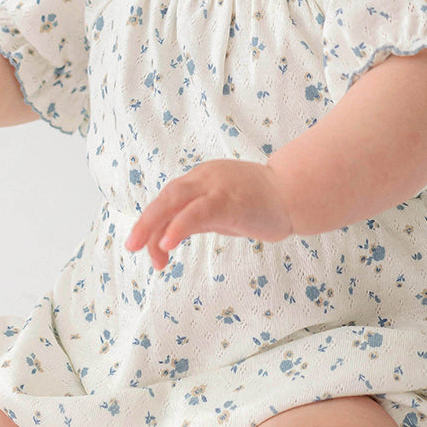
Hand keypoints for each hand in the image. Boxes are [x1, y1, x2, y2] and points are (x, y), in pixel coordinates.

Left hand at [124, 159, 294, 269]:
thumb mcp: (221, 211)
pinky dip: (178, 226)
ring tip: (142, 247)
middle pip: (166, 197)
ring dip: (154, 223)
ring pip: (175, 200)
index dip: (153, 223)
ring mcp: (215, 187)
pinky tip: (167, 242)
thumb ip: (196, 218)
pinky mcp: (228, 200)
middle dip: (145, 222)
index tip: (148, 248)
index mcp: (201, 179)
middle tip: (132, 246)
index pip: (168, 200)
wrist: (295, 194)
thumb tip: (168, 235)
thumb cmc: (260, 203)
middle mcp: (204, 178)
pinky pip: (197, 213)